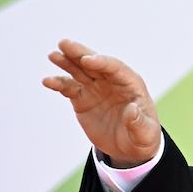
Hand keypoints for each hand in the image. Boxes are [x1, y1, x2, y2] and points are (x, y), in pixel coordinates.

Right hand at [42, 38, 161, 167]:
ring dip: (66, 62)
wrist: (129, 148)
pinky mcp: (83, 99)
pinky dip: (58, 84)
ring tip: (53, 55)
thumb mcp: (145, 133)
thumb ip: (139, 122)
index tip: (86, 60)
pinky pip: (69, 88)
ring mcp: (96, 89)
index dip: (102, 62)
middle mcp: (112, 82)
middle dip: (80, 53)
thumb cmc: (142, 137)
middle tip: (64, 43)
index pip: (116, 68)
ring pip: (80, 71)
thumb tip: (132, 110)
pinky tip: (47, 81)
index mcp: (131, 85)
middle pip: (95, 64)